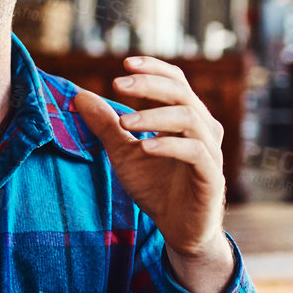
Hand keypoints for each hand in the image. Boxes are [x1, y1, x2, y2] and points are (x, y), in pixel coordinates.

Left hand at [73, 56, 234, 292]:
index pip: (176, 81)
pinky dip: (169, 145)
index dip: (153, 69)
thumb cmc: (156, 188)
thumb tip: (81, 95)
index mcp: (186, 118)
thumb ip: (106, 126)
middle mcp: (203, 129)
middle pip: (182, 93)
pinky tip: (145, 146)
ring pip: (190, 119)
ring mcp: (210, 152)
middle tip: (118, 85)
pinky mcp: (212, 177)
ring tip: (124, 122)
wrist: (178, 229)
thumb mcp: (123, 154)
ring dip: (154, 116)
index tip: (124, 63)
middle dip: (149, 85)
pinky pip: (196, 152)